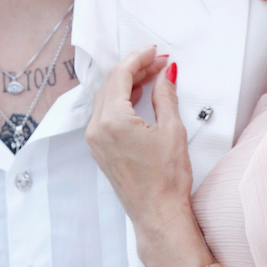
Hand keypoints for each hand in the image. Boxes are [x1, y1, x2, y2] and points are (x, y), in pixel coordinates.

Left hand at [87, 46, 194, 238]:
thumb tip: (165, 73)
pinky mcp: (99, 150)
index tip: (155, 52)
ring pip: (106, 98)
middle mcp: (97, 129)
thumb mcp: (172, 130)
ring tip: (152, 76)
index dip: (138, 59)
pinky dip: (121, 100)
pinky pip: (105, 114)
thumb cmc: (167, 180)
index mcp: (112, 122)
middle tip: (158, 63)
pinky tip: (138, 96)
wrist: (158, 214)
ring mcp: (95, 140)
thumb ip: (165, 95)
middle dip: (134, 69)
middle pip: (110, 85)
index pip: (120, 76)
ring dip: (127, 84)